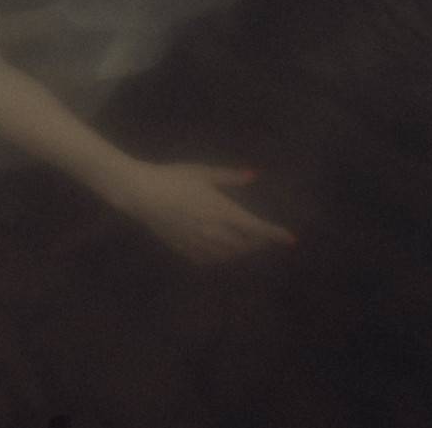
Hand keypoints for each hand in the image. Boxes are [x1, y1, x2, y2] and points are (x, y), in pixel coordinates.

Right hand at [110, 161, 295, 264]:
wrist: (142, 194)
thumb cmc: (174, 178)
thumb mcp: (203, 172)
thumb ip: (230, 177)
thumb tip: (254, 175)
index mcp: (222, 211)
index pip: (256, 228)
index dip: (275, 234)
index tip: (290, 239)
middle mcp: (214, 232)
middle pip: (246, 245)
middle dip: (260, 243)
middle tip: (267, 238)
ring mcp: (199, 243)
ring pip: (229, 255)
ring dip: (242, 252)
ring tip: (248, 245)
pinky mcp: (184, 249)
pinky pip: (209, 260)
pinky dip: (221, 258)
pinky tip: (221, 253)